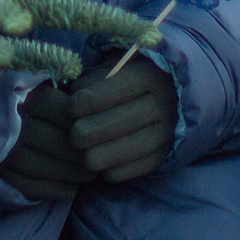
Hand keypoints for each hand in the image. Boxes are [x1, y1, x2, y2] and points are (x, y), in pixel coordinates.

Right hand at [0, 80, 94, 201]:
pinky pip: (25, 185)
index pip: (61, 110)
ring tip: (89, 176)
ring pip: (39, 167)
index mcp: (21, 93)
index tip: (98, 130)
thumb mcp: (33, 78)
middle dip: (80, 154)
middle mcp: (9, 121)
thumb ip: (59, 82)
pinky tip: (71, 190)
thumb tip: (90, 94)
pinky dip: (51, 190)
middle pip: (53, 141)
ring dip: (69, 174)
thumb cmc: (12, 92)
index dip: (83, 123)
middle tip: (99, 159)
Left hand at [66, 60, 176, 183]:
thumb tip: (72, 96)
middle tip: (73, 136)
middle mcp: (163, 102)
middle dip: (93, 131)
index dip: (90, 101)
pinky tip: (103, 169)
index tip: (70, 109)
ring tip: (84, 156)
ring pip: (133, 147)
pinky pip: (142, 166)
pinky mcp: (168, 151)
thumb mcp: (113, 68)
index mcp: (149, 74)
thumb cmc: (127, 78)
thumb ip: (93, 80)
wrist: (167, 93)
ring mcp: (169, 129)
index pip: (117, 88)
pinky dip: (120, 171)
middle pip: (124, 121)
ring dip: (104, 155)